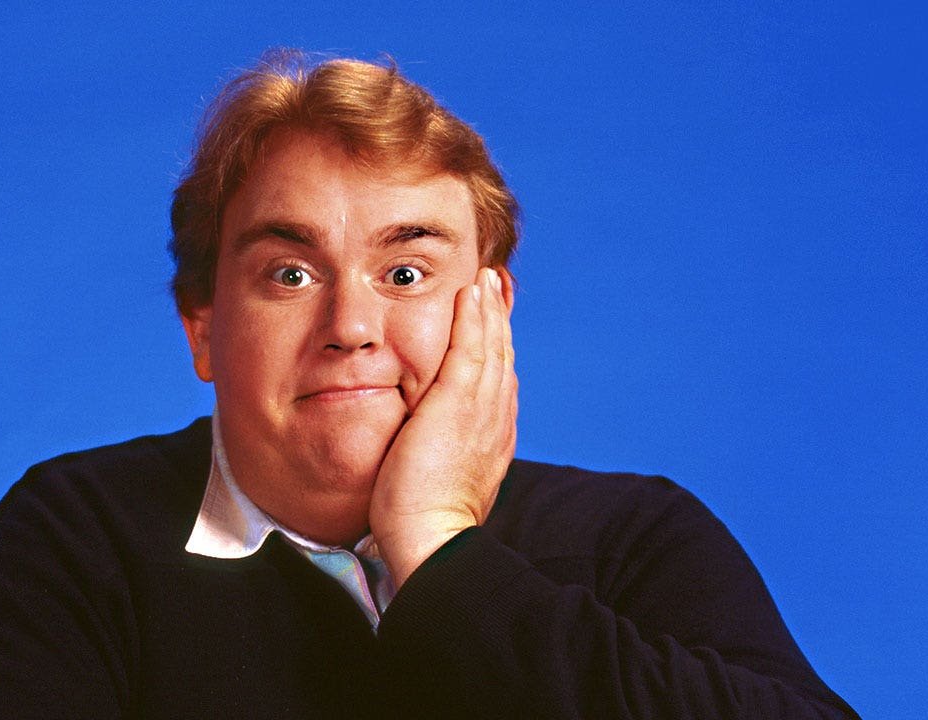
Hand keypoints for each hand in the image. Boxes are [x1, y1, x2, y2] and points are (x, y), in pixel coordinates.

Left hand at [370, 267, 517, 585]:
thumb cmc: (425, 522)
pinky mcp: (458, 402)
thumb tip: (434, 448)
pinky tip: (472, 292)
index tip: (493, 325)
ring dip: (490, 308)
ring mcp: (482, 409)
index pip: (498, 382)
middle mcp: (496, 418)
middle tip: (496, 287)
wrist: (432, 538)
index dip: (497, 349)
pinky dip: (475, 316)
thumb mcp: (443, 481)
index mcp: (493, 437)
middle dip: (499, 320)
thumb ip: (444, 456)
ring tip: (486, 279)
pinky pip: (471, 348)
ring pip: (492, 347)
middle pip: (502, 357)